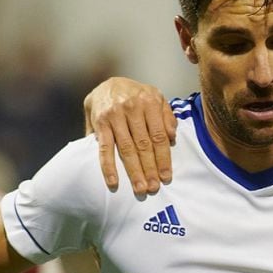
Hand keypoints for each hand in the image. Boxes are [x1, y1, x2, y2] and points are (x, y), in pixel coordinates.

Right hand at [83, 77, 176, 195]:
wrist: (107, 84)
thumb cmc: (136, 95)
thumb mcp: (155, 97)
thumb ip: (166, 115)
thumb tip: (172, 137)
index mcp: (149, 102)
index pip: (159, 135)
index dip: (163, 158)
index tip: (166, 176)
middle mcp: (132, 107)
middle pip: (143, 144)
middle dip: (149, 169)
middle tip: (153, 188)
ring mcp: (114, 115)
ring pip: (126, 148)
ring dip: (133, 171)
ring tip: (140, 189)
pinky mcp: (100, 123)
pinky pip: (105, 148)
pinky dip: (108, 166)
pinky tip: (114, 182)